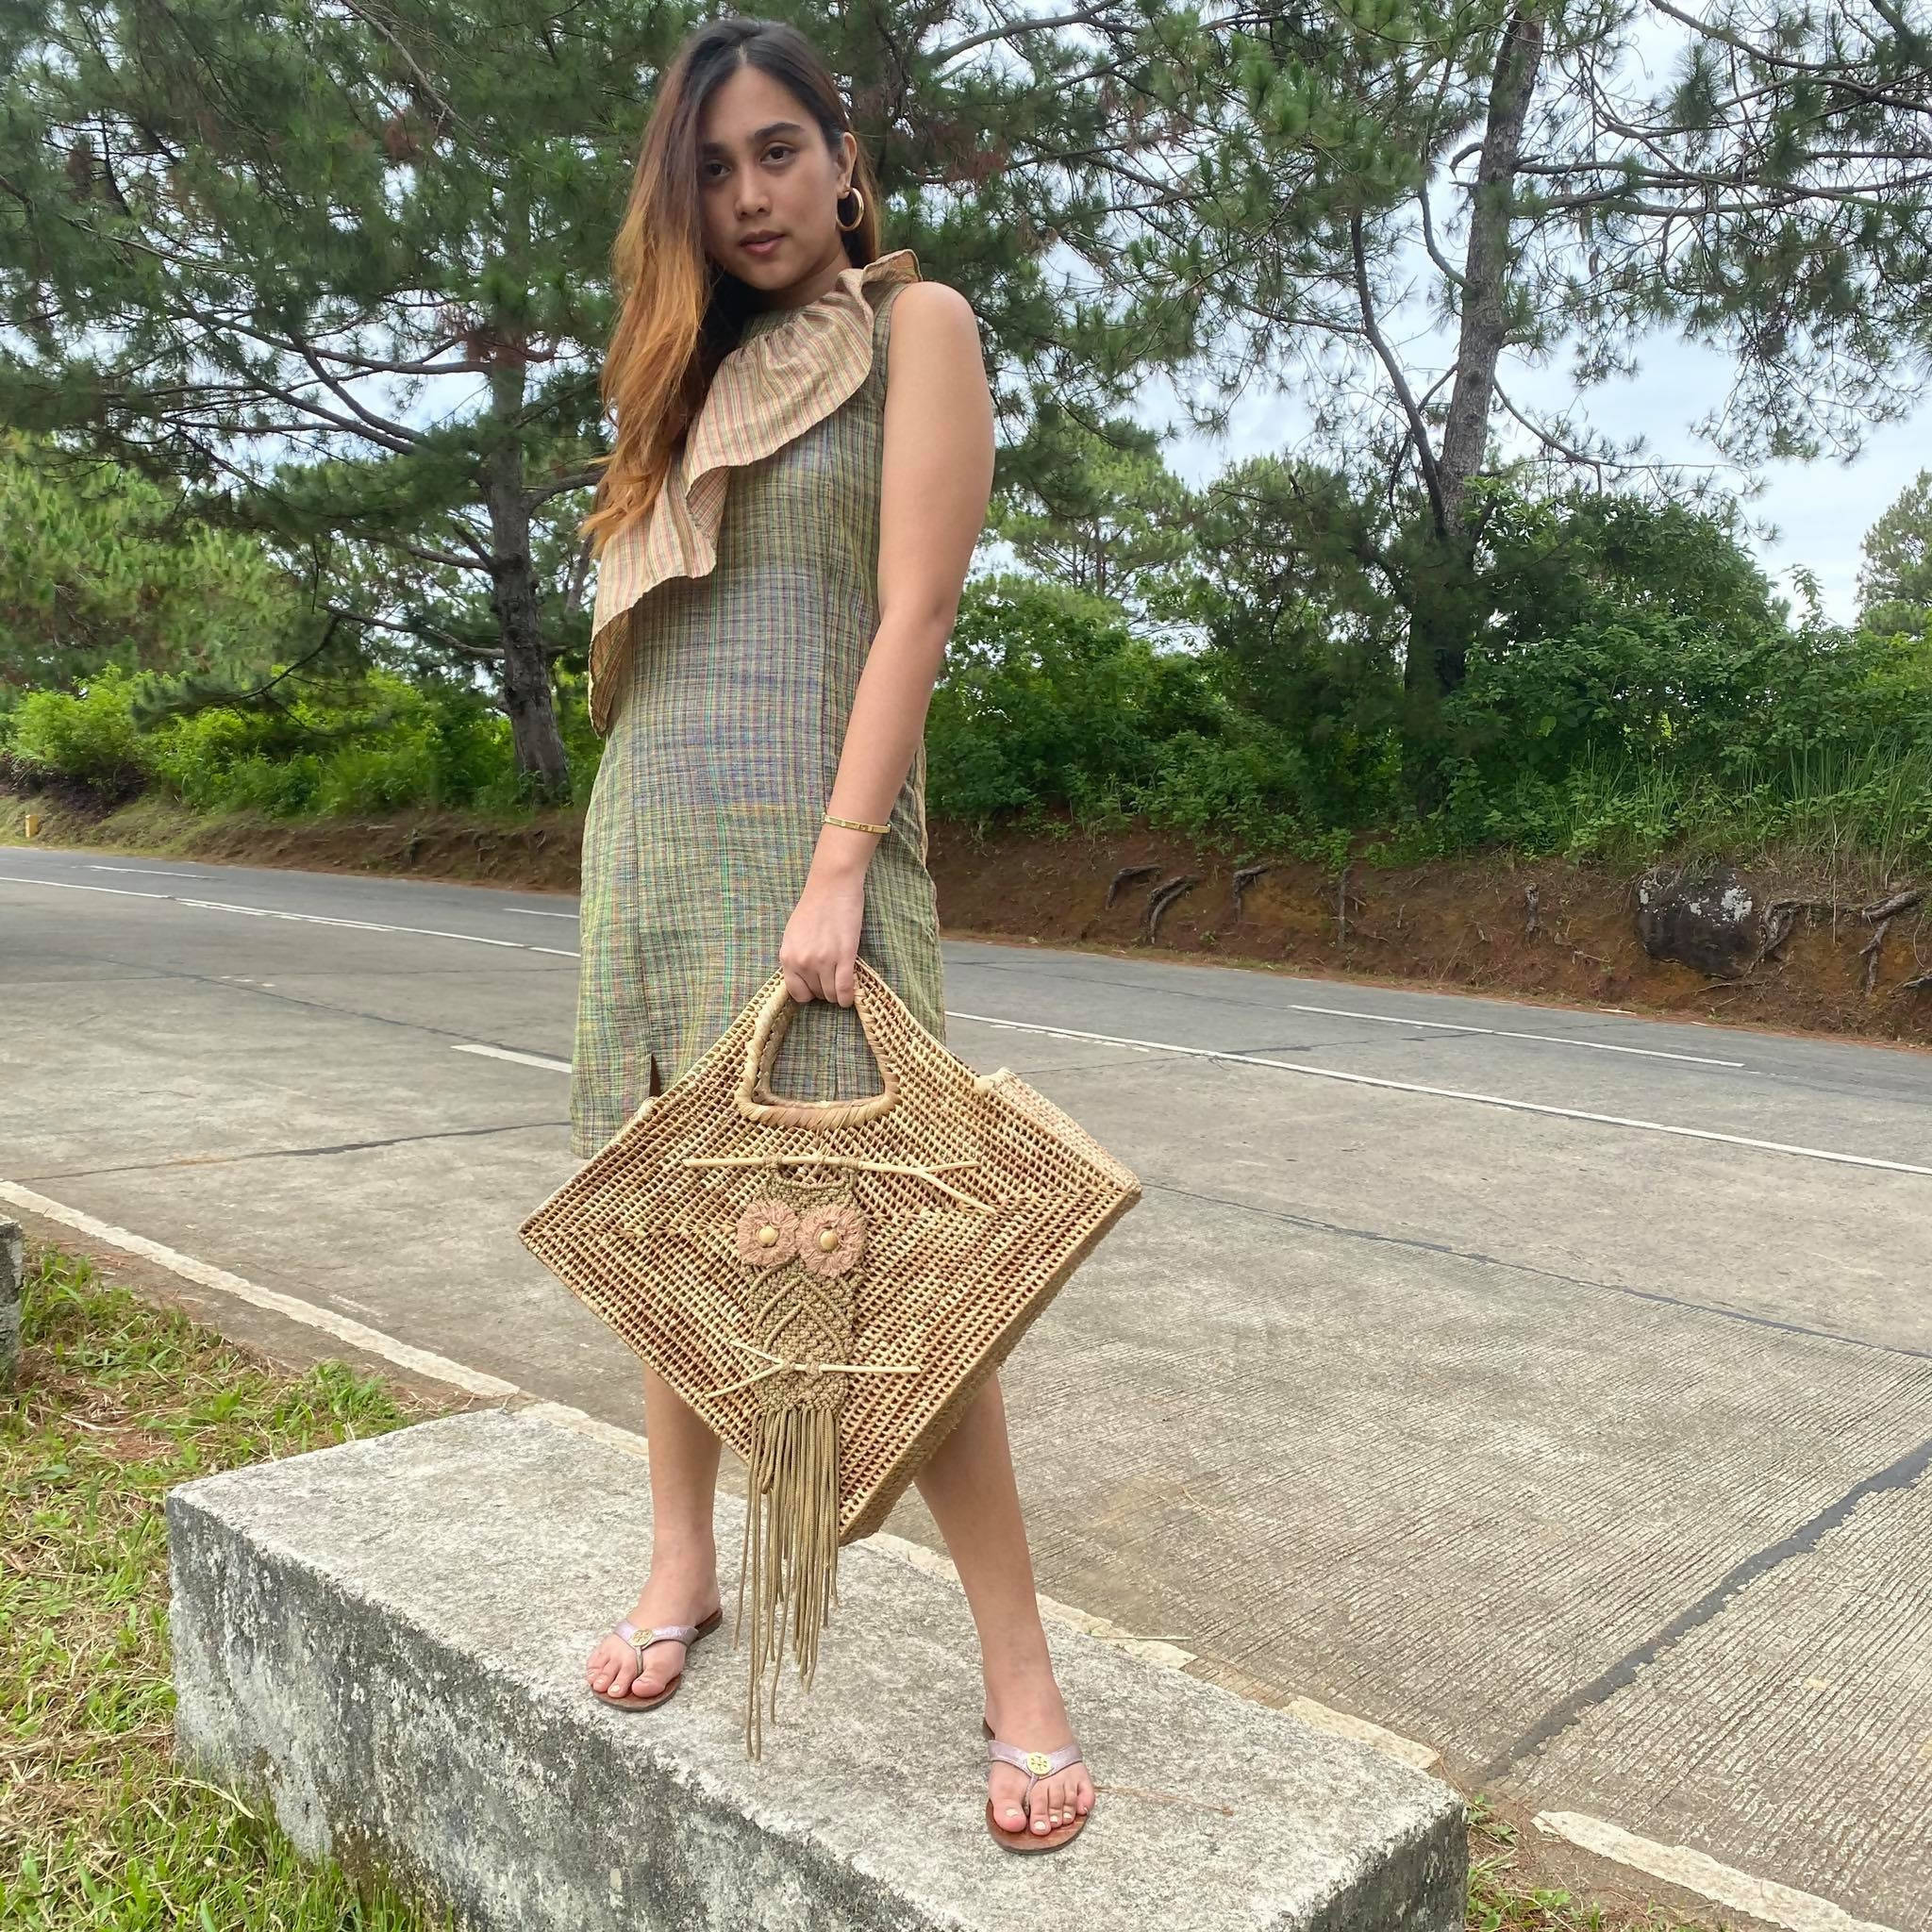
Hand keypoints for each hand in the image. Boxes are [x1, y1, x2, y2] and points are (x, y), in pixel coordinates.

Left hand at [779, 868, 864, 1006]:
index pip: (797, 993)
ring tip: (842, 981)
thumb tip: (804, 978)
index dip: (809, 992)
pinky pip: (845, 989)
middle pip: (817, 994)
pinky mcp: (844, 957)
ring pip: (832, 995)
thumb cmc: (813, 906)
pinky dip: (849, 997)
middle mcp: (803, 962)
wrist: (832, 886)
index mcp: (788, 957)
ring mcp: (824, 961)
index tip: (817, 985)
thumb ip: (795, 957)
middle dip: (825, 990)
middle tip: (833, 976)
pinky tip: (850, 995)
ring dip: (838, 993)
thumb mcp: (793, 935)